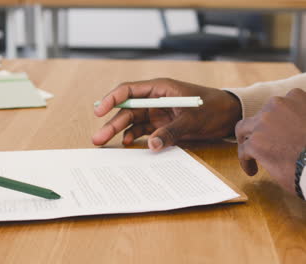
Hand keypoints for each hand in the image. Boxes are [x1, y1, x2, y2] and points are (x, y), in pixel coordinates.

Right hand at [93, 78, 241, 149]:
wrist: (230, 116)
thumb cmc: (214, 109)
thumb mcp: (193, 120)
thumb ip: (171, 131)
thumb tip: (151, 145)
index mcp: (160, 88)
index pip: (128, 90)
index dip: (111, 100)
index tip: (99, 111)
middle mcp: (154, 99)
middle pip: (126, 109)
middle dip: (111, 122)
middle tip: (97, 138)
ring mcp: (157, 112)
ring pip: (131, 121)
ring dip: (118, 132)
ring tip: (104, 143)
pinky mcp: (161, 124)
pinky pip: (143, 130)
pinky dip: (134, 137)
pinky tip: (128, 144)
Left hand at [235, 88, 305, 193]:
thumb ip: (304, 116)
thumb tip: (295, 128)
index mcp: (296, 98)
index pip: (279, 103)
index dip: (278, 116)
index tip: (281, 128)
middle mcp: (277, 105)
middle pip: (260, 115)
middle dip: (261, 128)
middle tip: (266, 142)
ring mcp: (262, 123)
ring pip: (244, 129)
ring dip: (247, 140)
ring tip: (251, 152)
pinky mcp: (254, 143)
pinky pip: (243, 151)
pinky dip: (246, 161)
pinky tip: (252, 171)